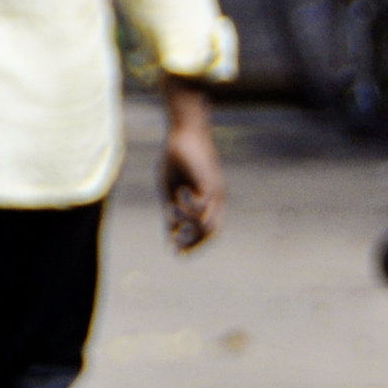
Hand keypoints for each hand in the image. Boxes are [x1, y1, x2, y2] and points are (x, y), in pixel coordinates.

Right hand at [160, 78, 225, 250]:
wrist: (184, 132)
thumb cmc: (177, 159)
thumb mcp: (171, 189)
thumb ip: (172, 213)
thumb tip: (171, 237)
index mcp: (210, 203)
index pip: (208, 232)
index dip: (194, 245)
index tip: (178, 255)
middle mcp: (216, 200)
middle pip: (211, 232)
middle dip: (193, 243)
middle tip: (176, 249)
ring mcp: (215, 192)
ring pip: (207, 222)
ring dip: (186, 225)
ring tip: (170, 219)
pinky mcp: (209, 182)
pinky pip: (201, 205)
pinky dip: (187, 208)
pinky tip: (174, 200)